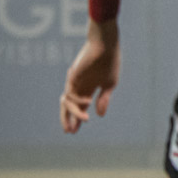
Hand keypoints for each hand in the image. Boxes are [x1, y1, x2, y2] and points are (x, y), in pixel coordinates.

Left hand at [60, 19, 120, 133]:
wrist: (106, 45)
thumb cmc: (109, 62)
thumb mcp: (110, 84)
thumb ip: (104, 99)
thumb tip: (100, 115)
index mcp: (88, 88)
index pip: (79, 107)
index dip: (77, 119)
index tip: (75, 131)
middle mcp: (78, 86)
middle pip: (69, 106)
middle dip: (68, 119)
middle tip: (69, 132)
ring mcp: (74, 82)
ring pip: (67, 102)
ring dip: (74, 113)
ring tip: (84, 120)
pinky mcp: (72, 77)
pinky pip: (70, 93)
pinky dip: (77, 99)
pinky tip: (88, 101)